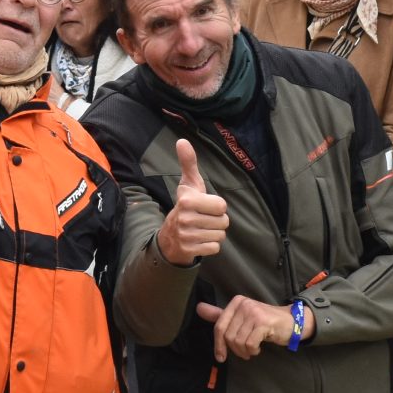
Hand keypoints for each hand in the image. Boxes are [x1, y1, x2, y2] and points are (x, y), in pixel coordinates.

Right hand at [155, 138, 228, 264]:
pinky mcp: (189, 251)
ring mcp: (186, 236)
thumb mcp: (188, 184)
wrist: (169, 237)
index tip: (205, 206)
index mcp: (187, 201)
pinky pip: (215, 248)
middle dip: (217, 221)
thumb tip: (182, 141)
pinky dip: (210, 246)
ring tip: (201, 229)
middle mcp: (185, 218)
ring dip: (214, 233)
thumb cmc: (185, 206)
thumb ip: (189, 163)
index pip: (222, 205)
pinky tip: (199, 241)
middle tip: (204, 220)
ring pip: (220, 235)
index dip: (217, 206)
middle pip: (224, 222)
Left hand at [194, 296, 294, 362]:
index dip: (218, 344)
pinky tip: (258, 348)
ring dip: (245, 351)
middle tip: (244, 352)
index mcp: (236, 302)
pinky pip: (249, 344)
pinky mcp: (263, 323)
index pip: (219, 326)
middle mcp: (244, 304)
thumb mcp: (241, 317)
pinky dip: (253, 351)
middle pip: (228, 336)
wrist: (291, 322)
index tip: (220, 357)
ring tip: (253, 349)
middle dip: (235, 349)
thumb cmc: (264, 323)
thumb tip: (199, 308)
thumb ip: (220, 315)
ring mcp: (254, 312)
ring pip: (238, 341)